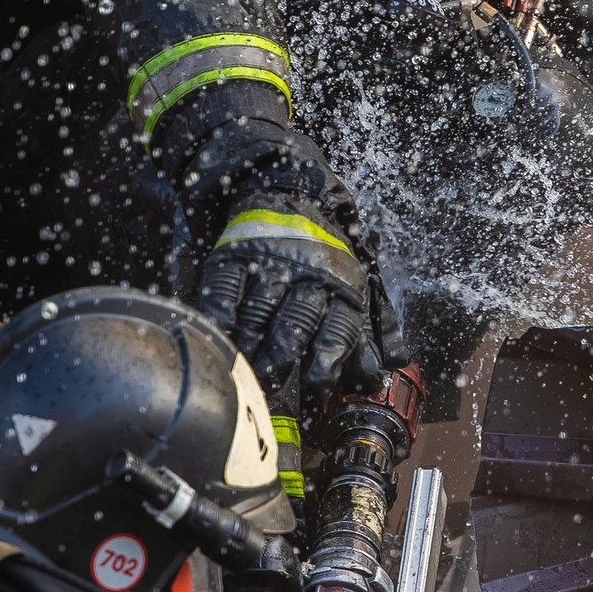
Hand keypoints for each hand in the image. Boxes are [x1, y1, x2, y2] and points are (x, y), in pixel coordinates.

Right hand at [198, 200, 386, 398]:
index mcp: (342, 289)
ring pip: (259, 311)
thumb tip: (372, 382)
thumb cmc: (326, 259)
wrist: (291, 196)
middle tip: (269, 384)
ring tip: (244, 370)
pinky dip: (221, 316)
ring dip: (251, 344)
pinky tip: (220, 338)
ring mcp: (270, 264)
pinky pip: (225, 291)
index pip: (337, 333)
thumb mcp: (354, 290)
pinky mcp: (235, 255)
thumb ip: (363, 339)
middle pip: (295, 325)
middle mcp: (308, 277)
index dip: (325, 367)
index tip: (314, 394)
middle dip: (282, 359)